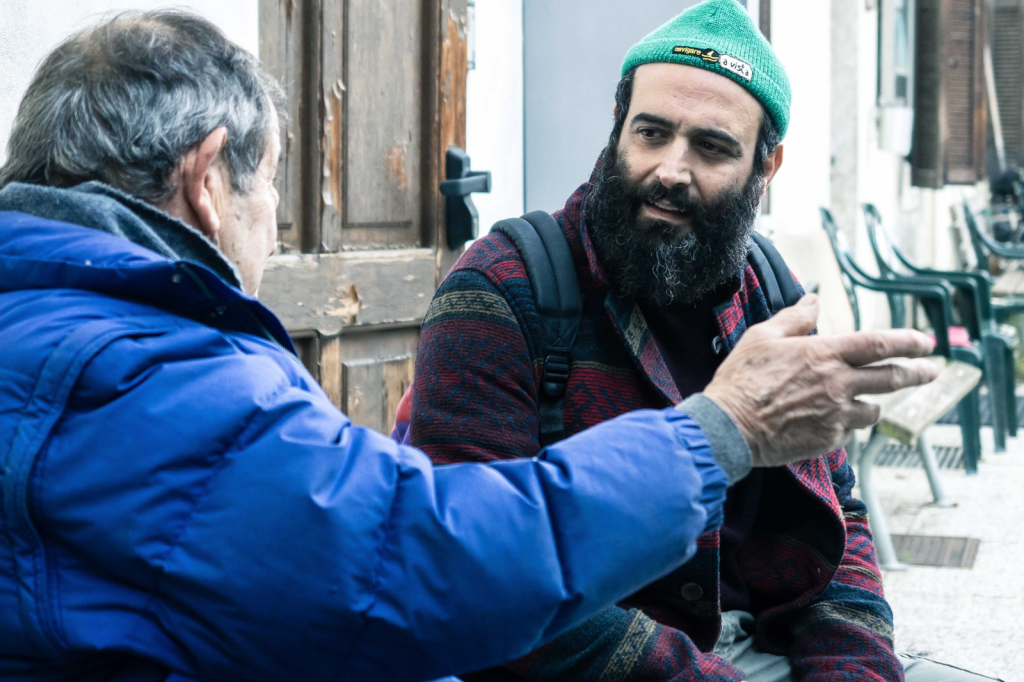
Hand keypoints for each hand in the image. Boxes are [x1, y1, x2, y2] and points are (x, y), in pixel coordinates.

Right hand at [703, 295, 939, 467]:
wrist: (729, 426)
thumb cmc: (742, 379)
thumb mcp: (763, 337)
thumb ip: (794, 318)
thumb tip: (813, 298)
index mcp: (824, 354)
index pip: (879, 343)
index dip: (908, 341)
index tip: (926, 342)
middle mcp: (838, 384)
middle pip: (892, 377)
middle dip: (918, 372)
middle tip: (932, 370)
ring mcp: (836, 415)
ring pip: (873, 409)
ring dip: (873, 403)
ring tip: (867, 401)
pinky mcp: (827, 440)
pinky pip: (848, 432)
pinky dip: (843, 425)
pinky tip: (827, 422)